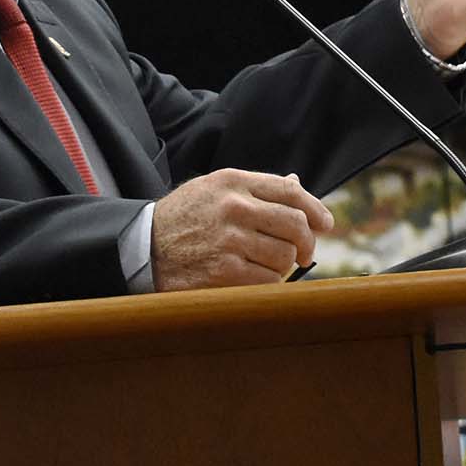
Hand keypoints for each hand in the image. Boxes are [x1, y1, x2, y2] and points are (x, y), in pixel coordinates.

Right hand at [150, 168, 334, 289]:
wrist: (140, 248)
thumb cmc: (183, 218)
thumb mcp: (213, 190)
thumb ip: (255, 188)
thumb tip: (296, 183)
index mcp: (233, 182)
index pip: (289, 191)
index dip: (314, 208)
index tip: (325, 223)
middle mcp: (233, 207)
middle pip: (294, 224)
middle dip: (307, 242)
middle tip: (306, 253)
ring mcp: (229, 240)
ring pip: (284, 255)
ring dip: (284, 265)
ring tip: (268, 265)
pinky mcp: (222, 272)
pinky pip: (267, 280)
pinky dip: (269, 283)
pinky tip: (255, 278)